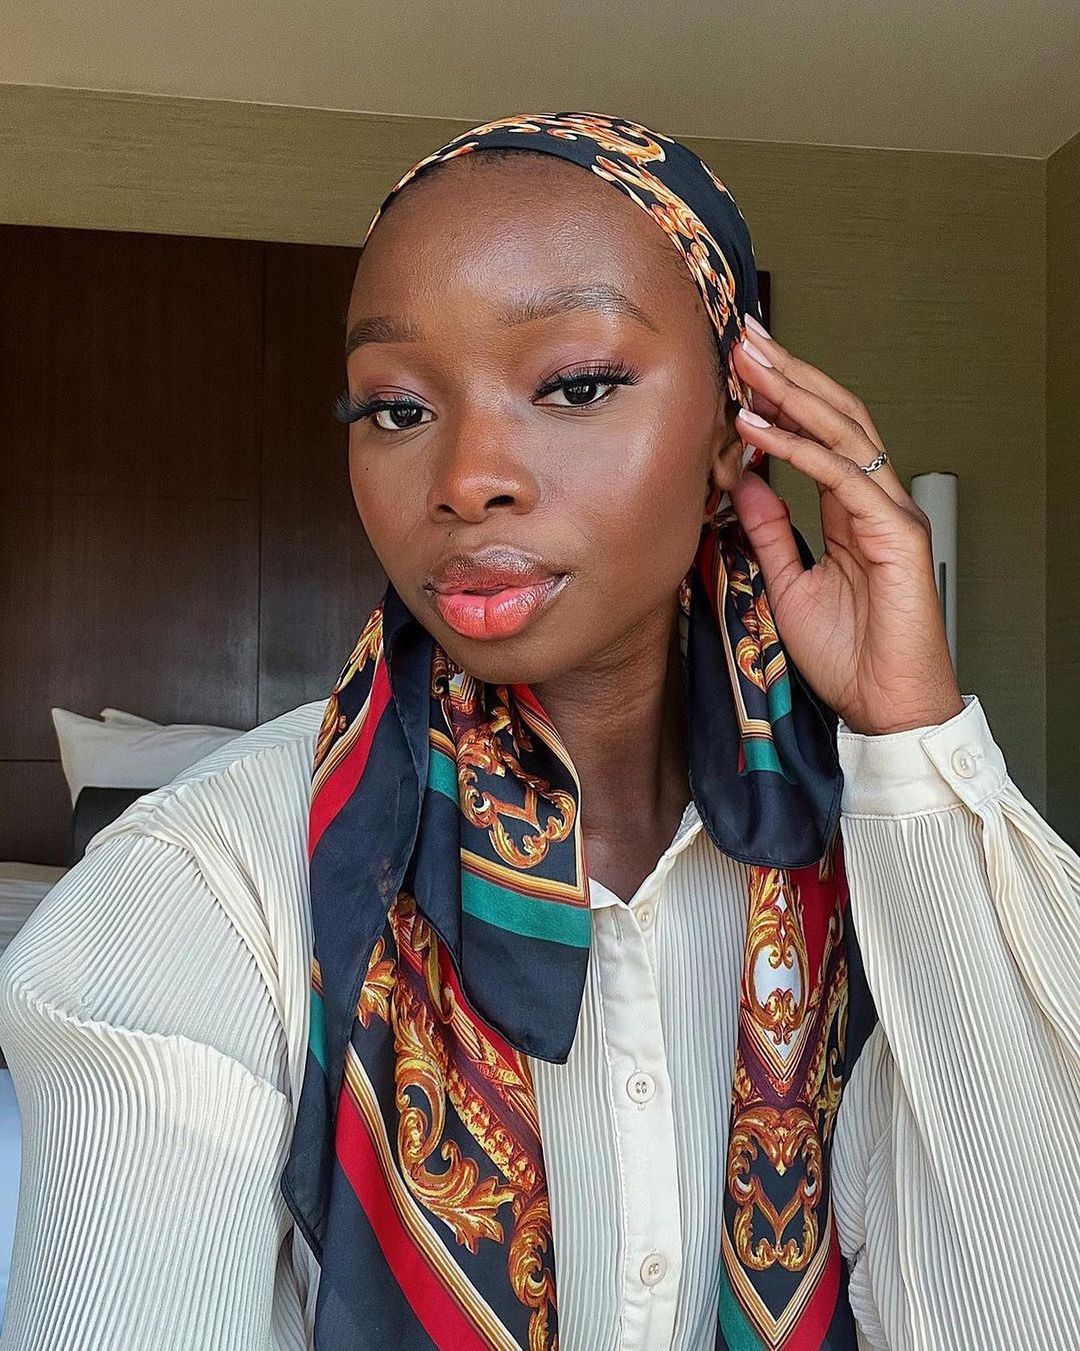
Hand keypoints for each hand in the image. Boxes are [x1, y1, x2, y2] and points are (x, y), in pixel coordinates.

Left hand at [726, 317, 963, 736]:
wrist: (885, 706)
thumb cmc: (849, 657)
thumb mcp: (788, 586)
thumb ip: (770, 532)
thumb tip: (744, 481)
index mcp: (851, 512)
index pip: (819, 436)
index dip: (782, 398)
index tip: (739, 369)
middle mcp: (875, 501)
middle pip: (834, 417)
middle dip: (788, 374)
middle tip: (744, 337)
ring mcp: (889, 513)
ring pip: (843, 432)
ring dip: (791, 393)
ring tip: (747, 363)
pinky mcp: (896, 534)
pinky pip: (842, 478)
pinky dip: (798, 448)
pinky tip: (758, 426)